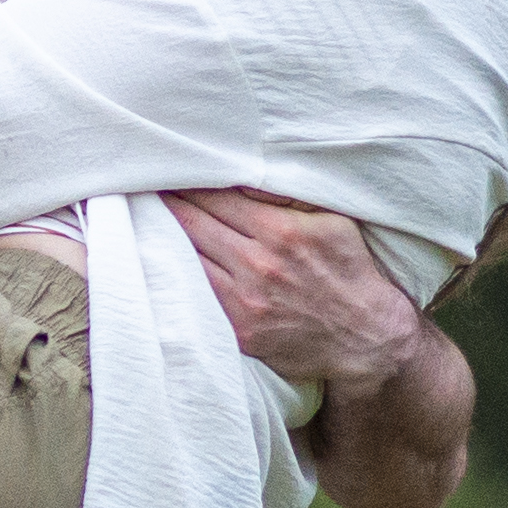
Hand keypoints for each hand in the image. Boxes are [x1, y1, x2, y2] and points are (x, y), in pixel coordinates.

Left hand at [163, 189, 424, 396]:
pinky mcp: (239, 331)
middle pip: (192, 223)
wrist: (366, 338)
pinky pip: (197, 296)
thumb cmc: (350, 272)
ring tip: (143, 218)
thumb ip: (290, 195)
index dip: (186, 181)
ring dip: (161, 237)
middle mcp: (258, 265)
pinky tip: (161, 260)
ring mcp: (245, 302)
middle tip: (140, 185)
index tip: (166, 168)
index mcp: (280, 231)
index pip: (214, 196)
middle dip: (166, 202)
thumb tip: (243, 172)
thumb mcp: (333, 221)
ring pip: (187, 259)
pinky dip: (178, 276)